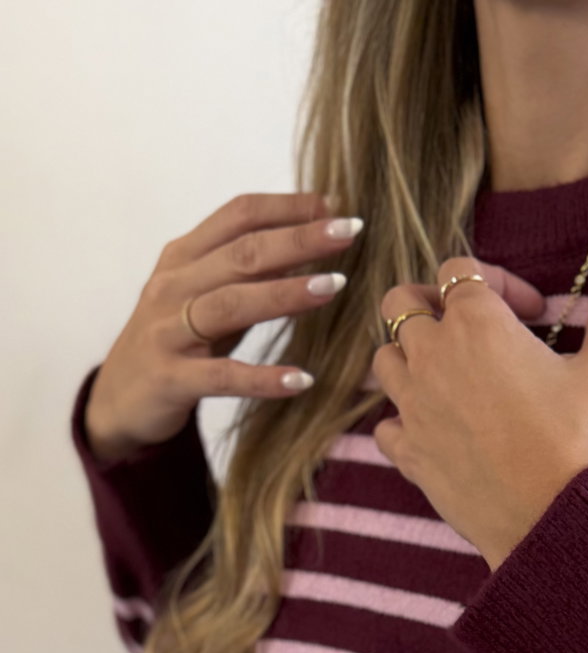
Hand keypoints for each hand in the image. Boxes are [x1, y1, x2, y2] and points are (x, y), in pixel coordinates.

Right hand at [83, 193, 546, 464]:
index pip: (238, 215)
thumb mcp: (210, 298)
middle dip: (299, 239)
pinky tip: (301, 380)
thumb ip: (250, 272)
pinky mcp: (170, 377)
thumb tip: (313, 242)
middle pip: (242, 253)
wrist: (121, 398)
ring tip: (335, 288)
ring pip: (231, 304)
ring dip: (285, 293)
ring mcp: (168, 331)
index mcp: (184, 257)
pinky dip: (262, 378)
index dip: (287, 206)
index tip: (335, 204)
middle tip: (351, 230)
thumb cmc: (179, 342)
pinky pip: (222, 377)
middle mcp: (174, 285)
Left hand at [371, 254, 587, 570]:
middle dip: (430, 304)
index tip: (530, 312)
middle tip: (464, 327)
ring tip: (447, 376)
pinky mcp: (408, 451)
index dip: (496, 280)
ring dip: (409, 358)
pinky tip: (434, 429)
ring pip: (385, 360)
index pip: (460, 270)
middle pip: (402, 302)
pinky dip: (403, 422)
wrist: (547, 515)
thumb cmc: (577, 439)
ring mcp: (413, 404)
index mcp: (476, 322)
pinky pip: (386, 425)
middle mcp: (433, 354)